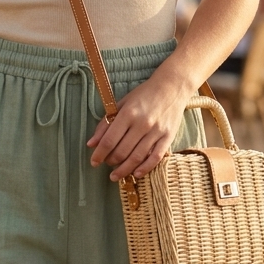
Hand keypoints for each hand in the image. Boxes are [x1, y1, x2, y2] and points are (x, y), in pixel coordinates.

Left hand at [87, 60, 190, 180]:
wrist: (172, 87)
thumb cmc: (143, 96)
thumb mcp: (121, 105)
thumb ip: (105, 124)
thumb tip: (91, 144)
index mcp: (128, 113)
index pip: (109, 140)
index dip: (99, 154)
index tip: (94, 162)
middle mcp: (142, 123)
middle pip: (122, 151)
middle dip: (111, 162)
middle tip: (107, 164)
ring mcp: (156, 131)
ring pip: (137, 158)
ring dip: (124, 170)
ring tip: (116, 175)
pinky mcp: (168, 137)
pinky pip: (155, 158)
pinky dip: (145, 168)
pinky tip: (136, 174)